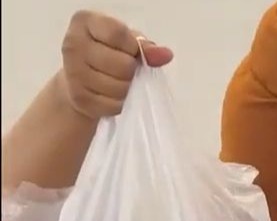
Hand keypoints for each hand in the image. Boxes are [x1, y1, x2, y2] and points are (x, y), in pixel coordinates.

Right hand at [59, 10, 173, 118]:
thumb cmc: (108, 53)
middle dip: (132, 71)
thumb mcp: (127, 42)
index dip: (132, 46)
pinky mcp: (78, 98)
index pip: (118, 34)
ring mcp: (73, 72)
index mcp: (85, 22)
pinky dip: (119, 103)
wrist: (79, 79)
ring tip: (119, 81)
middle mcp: (72, 44)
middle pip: (123, 64)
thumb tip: (165, 55)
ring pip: (120, 87)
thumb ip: (146, 47)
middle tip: (125, 69)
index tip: (130, 50)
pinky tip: (112, 95)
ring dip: (127, 88)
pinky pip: (113, 105)